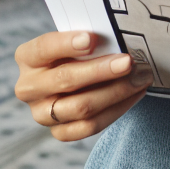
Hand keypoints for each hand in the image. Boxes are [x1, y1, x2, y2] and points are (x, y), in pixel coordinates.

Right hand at [14, 31, 152, 141]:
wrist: (78, 72)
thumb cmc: (81, 49)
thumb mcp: (79, 37)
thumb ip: (90, 37)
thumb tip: (117, 38)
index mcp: (28, 57)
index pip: (44, 48)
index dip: (66, 43)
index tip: (92, 39)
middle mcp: (29, 87)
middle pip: (66, 80)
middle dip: (102, 70)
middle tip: (129, 61)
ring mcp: (42, 113)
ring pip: (80, 107)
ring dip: (116, 92)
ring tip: (141, 77)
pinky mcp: (58, 131)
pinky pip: (89, 127)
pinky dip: (117, 110)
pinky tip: (135, 94)